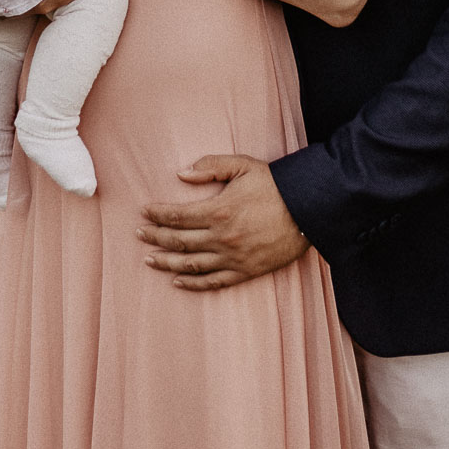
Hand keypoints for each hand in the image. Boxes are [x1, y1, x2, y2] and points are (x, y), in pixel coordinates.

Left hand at [137, 154, 308, 289]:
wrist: (308, 209)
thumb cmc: (274, 184)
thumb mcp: (242, 165)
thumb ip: (210, 166)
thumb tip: (180, 174)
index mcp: (218, 210)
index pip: (177, 215)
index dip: (157, 214)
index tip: (144, 212)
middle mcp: (222, 237)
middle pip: (179, 241)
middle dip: (155, 237)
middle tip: (139, 234)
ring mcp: (233, 257)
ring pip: (191, 264)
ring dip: (167, 263)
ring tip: (150, 260)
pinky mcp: (246, 271)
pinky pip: (214, 282)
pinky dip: (193, 284)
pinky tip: (178, 281)